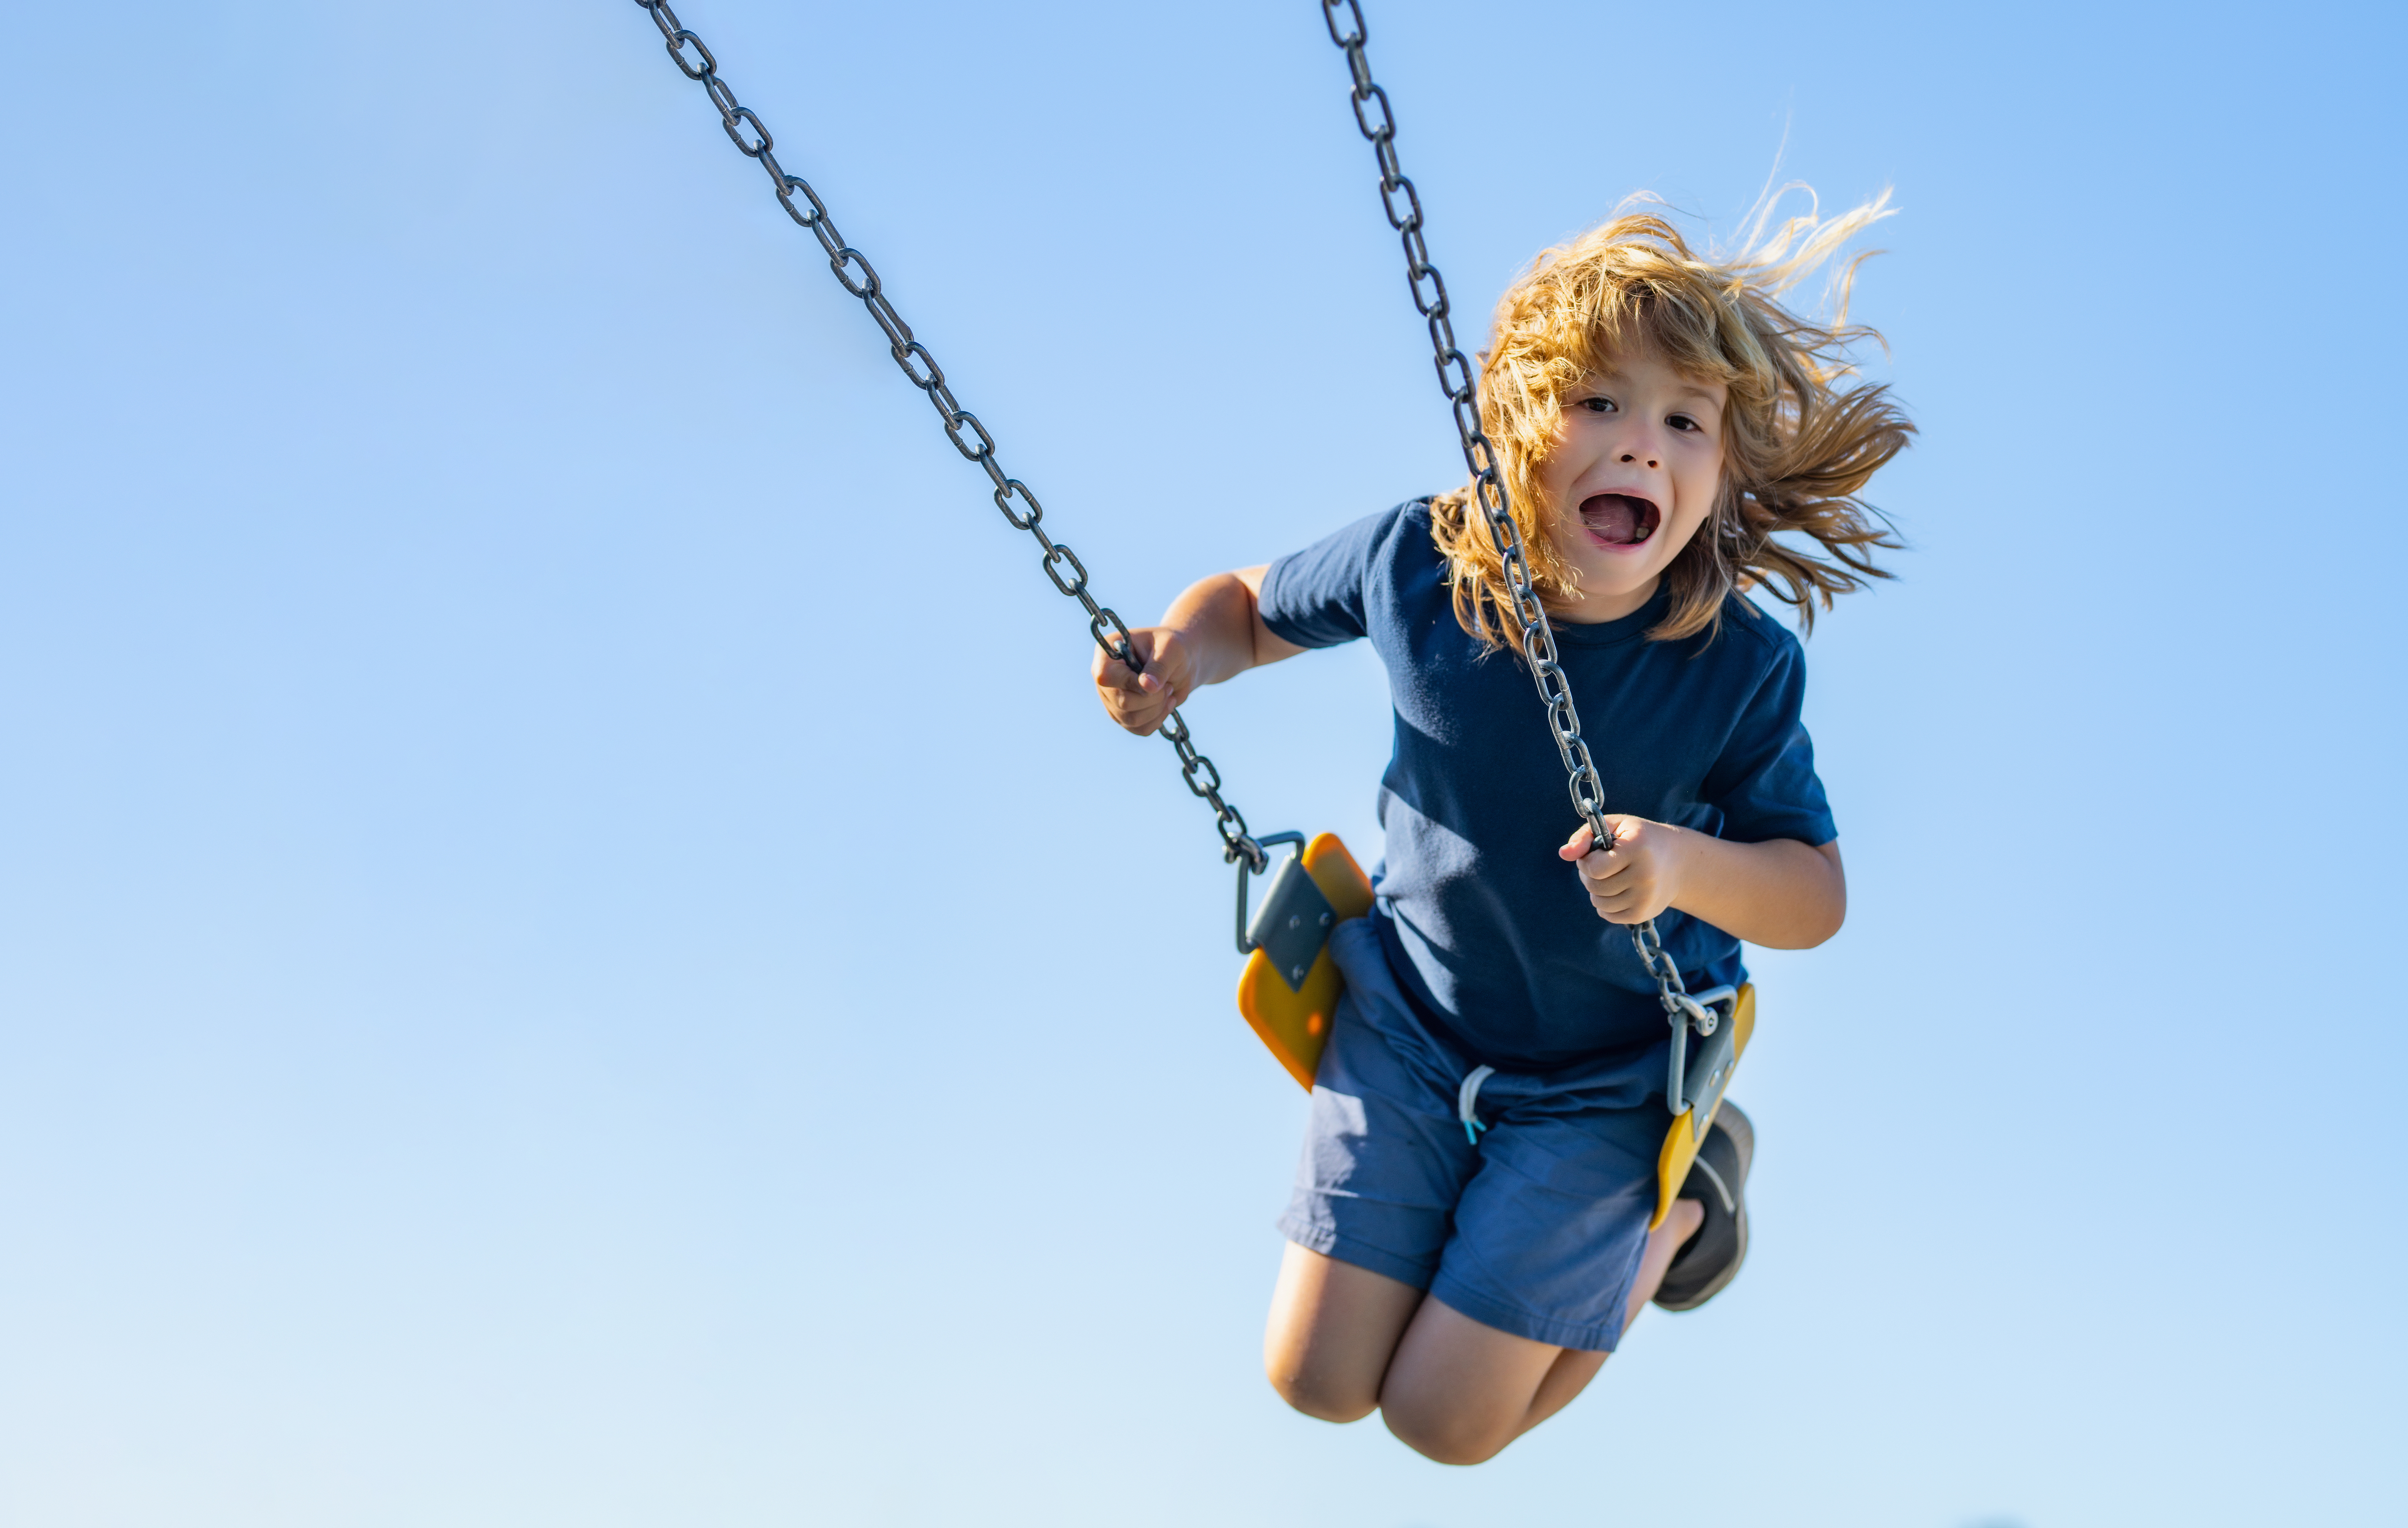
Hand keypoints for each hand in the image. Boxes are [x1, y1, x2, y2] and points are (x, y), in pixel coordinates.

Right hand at [1092, 626, 1200, 735]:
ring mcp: (1111, 699)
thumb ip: (1159, 667)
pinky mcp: (1123, 715)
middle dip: (1152, 698)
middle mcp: (1105, 677)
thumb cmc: (1175, 647)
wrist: (1183, 663)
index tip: (1154, 682)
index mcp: (1108, 653)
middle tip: (1167, 686)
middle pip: (1122, 702)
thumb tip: (1147, 687)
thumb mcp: (1171, 649)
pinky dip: (1157, 719)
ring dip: (1157, 709)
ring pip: (1130, 719)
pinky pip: (1138, 729)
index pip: (1105, 677)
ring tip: (1168, 692)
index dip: (1130, 684)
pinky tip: (1166, 704)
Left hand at [1558, 815, 1685, 924]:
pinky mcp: (1643, 914)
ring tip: (1610, 877)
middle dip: (1589, 875)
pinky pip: (1607, 915)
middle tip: (1602, 865)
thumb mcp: (1616, 826)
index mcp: (1637, 849)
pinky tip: (1618, 891)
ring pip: (1598, 903)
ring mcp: (1645, 898)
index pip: (1594, 868)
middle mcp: (1644, 875)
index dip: (1586, 861)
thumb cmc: (1640, 839)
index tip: (1595, 854)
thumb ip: (1585, 836)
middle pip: (1594, 886)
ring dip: (1596, 891)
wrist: (1679, 863)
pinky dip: (1605, 905)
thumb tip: (1563, 854)